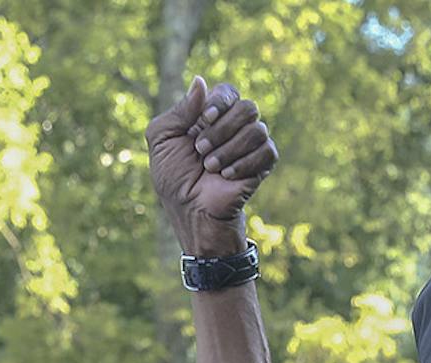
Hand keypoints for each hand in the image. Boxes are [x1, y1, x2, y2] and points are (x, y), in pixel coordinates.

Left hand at [147, 77, 277, 256]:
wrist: (191, 212)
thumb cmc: (174, 179)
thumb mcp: (162, 140)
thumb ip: (179, 110)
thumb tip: (201, 81)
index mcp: (211, 116)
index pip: (228, 91)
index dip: (220, 100)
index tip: (205, 118)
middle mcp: (234, 127)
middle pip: (246, 106)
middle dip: (221, 129)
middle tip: (201, 150)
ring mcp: (250, 146)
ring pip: (258, 128)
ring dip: (230, 149)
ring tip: (211, 168)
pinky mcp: (263, 165)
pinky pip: (267, 151)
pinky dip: (244, 163)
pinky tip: (227, 177)